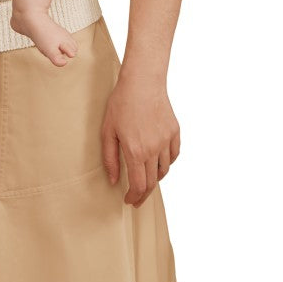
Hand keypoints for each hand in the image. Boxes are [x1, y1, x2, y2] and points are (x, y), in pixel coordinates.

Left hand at [101, 73, 180, 206]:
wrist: (142, 80)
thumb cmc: (121, 103)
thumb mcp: (107, 130)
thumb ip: (110, 158)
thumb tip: (113, 180)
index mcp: (136, 151)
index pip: (139, 185)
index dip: (134, 197)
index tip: (129, 201)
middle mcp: (154, 149)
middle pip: (152, 182)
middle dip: (144, 193)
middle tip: (137, 197)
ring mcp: (166, 141)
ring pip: (164, 170)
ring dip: (155, 178)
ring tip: (145, 177)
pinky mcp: (175, 132)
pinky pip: (174, 155)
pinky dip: (167, 163)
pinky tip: (158, 161)